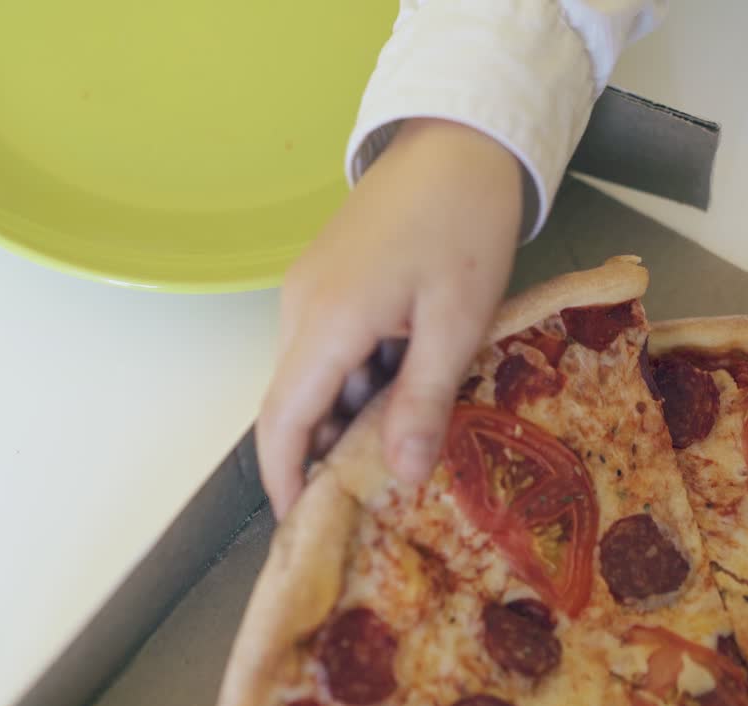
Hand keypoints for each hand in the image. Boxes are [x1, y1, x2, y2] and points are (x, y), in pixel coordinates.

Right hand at [257, 118, 524, 517]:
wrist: (460, 138)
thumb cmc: (465, 222)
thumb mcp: (457, 320)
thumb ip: (422, 399)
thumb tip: (398, 474)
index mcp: (328, 320)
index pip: (282, 419)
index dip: (285, 478)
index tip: (305, 524)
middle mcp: (301, 307)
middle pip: (292, 401)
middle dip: (320, 454)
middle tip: (367, 499)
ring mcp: (309, 289)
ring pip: (312, 375)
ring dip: (345, 415)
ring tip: (399, 448)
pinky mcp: (326, 278)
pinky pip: (326, 346)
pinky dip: (354, 379)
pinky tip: (402, 388)